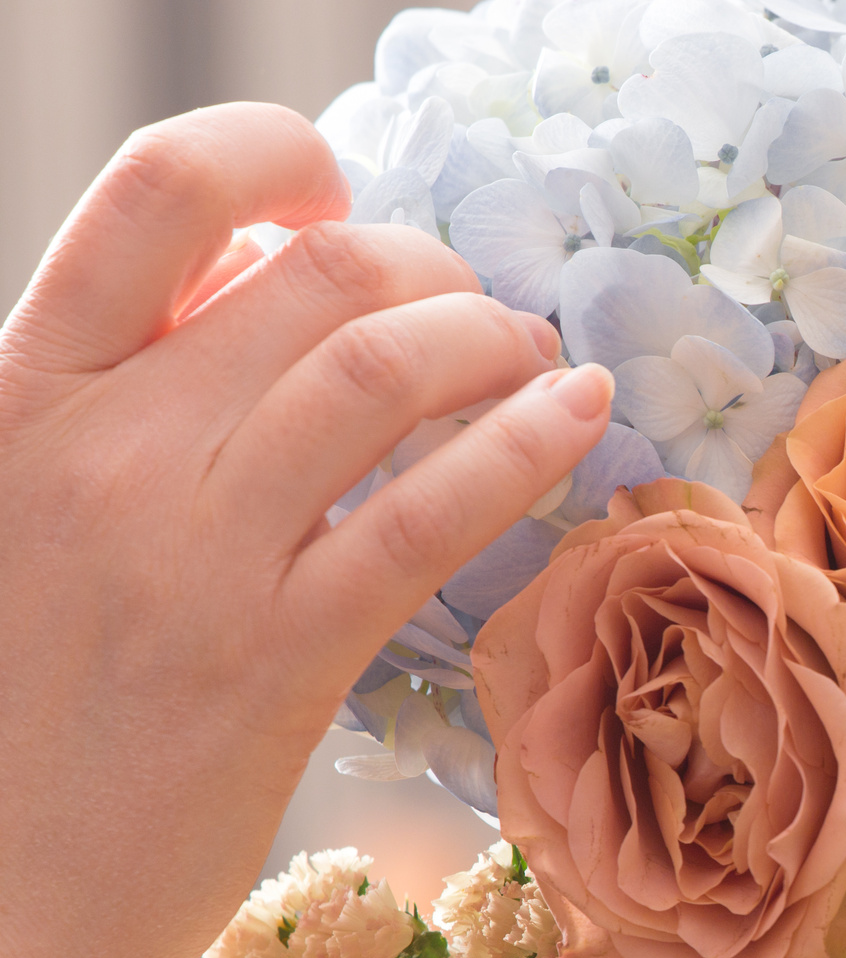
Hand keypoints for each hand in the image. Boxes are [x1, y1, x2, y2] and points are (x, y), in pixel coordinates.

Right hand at [0, 103, 612, 957]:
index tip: (339, 196)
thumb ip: (115, 405)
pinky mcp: (270, 662)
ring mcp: (188, 555)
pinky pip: (425, 517)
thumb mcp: (18, 508)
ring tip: (531, 356)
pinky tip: (579, 415)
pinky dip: (525, 446)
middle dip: (433, 270)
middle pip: (319, 276)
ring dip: (489, 339)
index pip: (156, 190)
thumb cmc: (19, 701)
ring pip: (380, 372)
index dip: (276, 157)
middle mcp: (101, 450)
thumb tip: (258, 309)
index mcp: (21, 391)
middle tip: (477, 310)